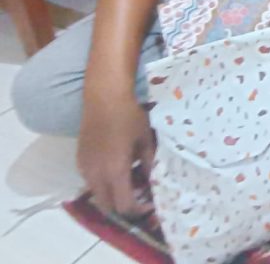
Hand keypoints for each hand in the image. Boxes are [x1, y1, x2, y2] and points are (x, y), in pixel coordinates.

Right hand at [77, 92, 154, 216]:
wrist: (104, 97)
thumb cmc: (130, 116)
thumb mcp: (146, 141)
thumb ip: (149, 164)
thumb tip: (152, 181)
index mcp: (114, 171)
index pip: (124, 205)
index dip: (138, 210)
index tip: (150, 204)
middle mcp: (95, 174)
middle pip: (108, 206)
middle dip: (124, 207)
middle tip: (140, 197)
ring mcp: (84, 167)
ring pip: (97, 194)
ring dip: (112, 195)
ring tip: (130, 183)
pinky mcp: (79, 160)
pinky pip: (90, 181)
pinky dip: (103, 184)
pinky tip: (116, 170)